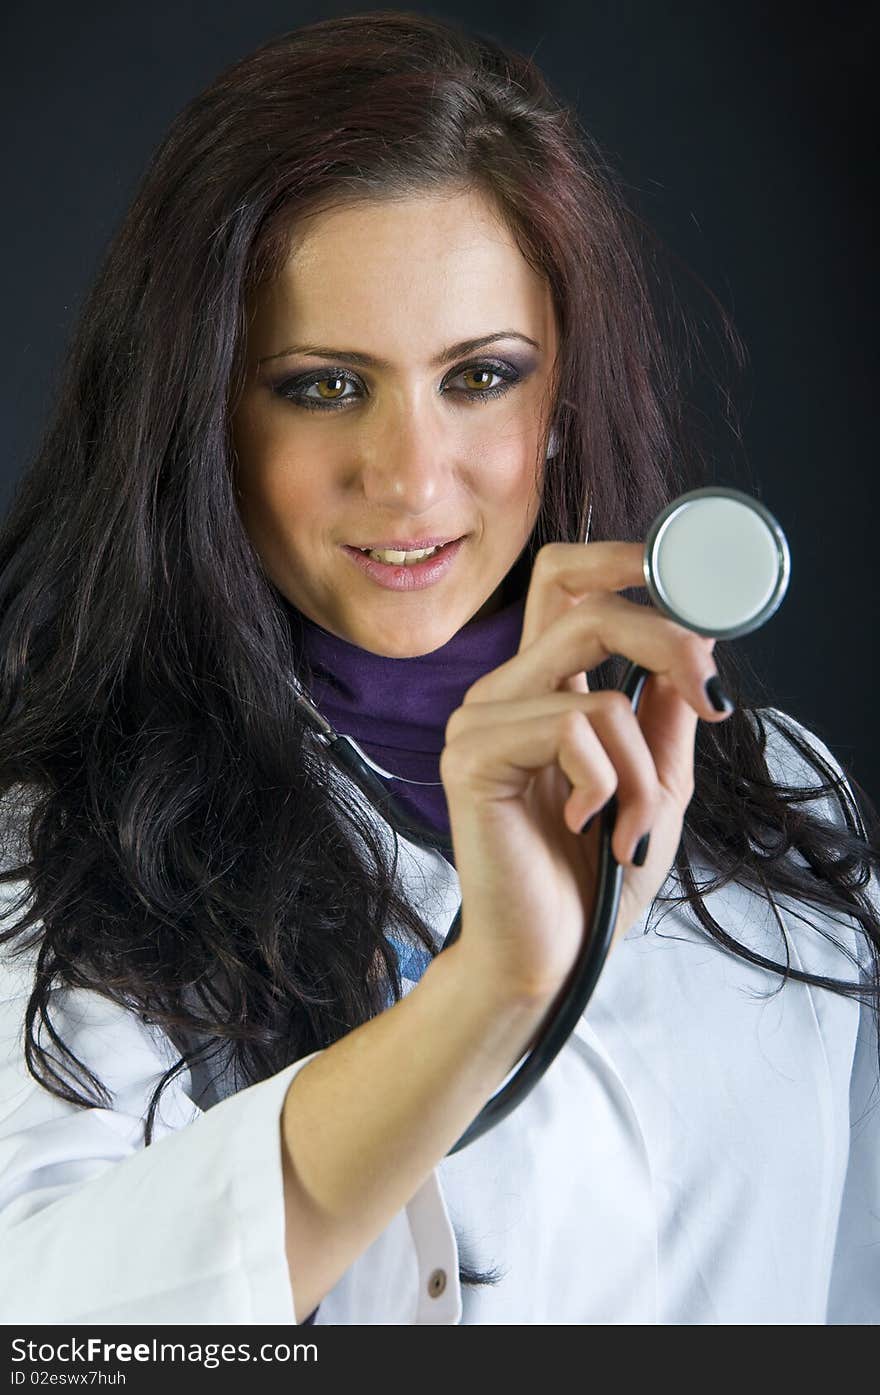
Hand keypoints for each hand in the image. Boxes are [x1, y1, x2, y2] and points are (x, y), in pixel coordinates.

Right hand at [439, 541, 733, 1002]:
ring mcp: (478, 721)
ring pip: (598, 694)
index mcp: (541, 687)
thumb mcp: (654, 783)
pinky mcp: (470, 757)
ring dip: (642, 772)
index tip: (692, 578)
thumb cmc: (591, 878)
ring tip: (632, 830)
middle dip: (667, 642)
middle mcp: (502, 691)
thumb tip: (689, 647)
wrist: (548, 957)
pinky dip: (609, 787)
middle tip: (711, 698)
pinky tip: (587, 827)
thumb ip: (663, 713)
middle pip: (584, 605)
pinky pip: (572, 732)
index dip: (621, 558)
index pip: (564, 582)